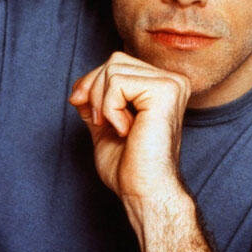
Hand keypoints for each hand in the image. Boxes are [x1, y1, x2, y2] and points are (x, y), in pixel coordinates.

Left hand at [68, 52, 190, 199]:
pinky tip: (126, 129)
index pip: (118, 62)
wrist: (144, 191)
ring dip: (102, 102)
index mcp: (161, 87)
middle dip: (94, 89)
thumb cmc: (129, 167)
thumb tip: (79, 88)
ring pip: (113, 69)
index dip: (92, 82)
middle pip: (114, 60)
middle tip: (100, 123)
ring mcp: (171, 84)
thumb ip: (95, 104)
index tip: (84, 108)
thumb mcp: (104, 127)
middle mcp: (172, 81)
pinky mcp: (165, 91)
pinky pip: (118, 83)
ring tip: (116, 128)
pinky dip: (110, 108)